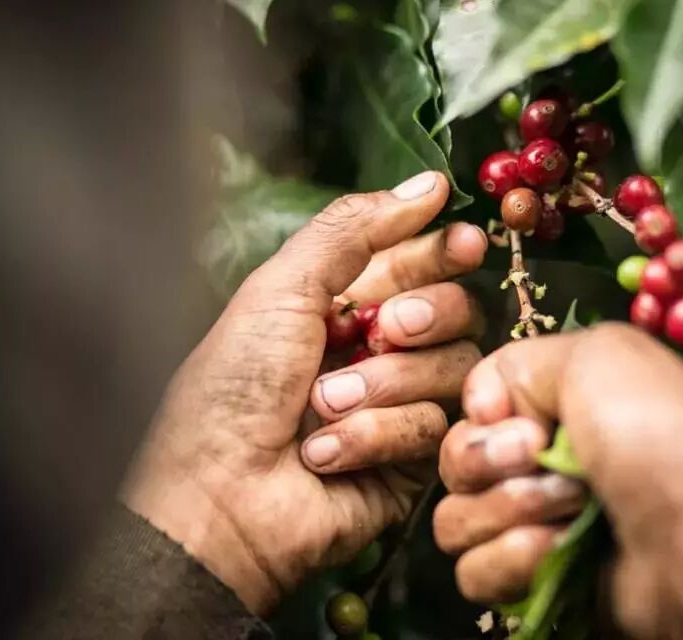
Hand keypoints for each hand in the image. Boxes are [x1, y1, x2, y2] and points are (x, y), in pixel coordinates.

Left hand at [123, 172, 487, 613]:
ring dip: (388, 383)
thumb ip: (353, 230)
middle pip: (457, 312)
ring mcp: (400, 407)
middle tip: (388, 327)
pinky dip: (379, 434)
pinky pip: (436, 428)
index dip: (445, 252)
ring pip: (455, 369)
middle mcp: (380, 352)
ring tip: (326, 405)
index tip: (464, 243)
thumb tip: (430, 185)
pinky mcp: (414, 463)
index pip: (419, 265)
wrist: (218, 496)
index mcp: (344, 305)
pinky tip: (327, 452)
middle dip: (427, 315)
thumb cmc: (234, 387)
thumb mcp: (281, 288)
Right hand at [436, 323, 682, 639]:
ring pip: (455, 519)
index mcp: (558, 401)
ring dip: (505, 512)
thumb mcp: (596, 354)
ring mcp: (536, 524)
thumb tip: (482, 409)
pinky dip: (509, 562)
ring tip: (567, 513)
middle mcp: (541, 460)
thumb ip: (516, 361)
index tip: (523, 422)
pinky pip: (474, 572)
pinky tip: (555, 552)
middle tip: (542, 461)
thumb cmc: (653, 434)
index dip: (485, 415)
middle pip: (457, 462)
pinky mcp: (535, 580)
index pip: (473, 406)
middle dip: (491, 462)